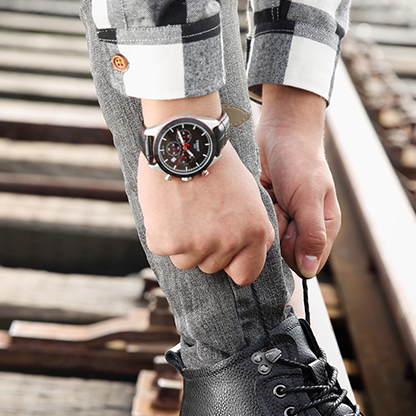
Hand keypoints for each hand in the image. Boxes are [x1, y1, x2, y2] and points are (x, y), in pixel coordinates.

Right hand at [138, 94, 274, 285]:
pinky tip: (167, 207)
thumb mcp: (249, 195)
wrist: (184, 140)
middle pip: (212, 267)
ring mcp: (195, 245)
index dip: (233, 263)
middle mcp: (228, 243)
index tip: (224, 250)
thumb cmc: (217, 164)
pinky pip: (162, 248)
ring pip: (185, 260)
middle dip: (205, 247)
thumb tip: (252, 255)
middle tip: (199, 214)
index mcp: (254, 233)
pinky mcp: (166, 241)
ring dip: (182, 241)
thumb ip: (252, 229)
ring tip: (183, 208)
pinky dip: (161, 231)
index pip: (245, 274)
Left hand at [256, 84, 340, 278]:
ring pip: (268, 241)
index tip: (286, 230)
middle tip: (276, 208)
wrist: (281, 128)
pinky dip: (253, 215)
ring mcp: (284, 218)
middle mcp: (304, 226)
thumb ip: (311, 233)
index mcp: (324, 227)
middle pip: (284, 253)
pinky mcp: (267, 210)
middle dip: (275, 235)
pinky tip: (256, 198)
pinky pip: (257, 226)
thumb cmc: (300, 159)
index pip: (307, 262)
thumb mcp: (308, 196)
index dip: (292, 252)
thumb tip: (308, 270)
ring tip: (267, 198)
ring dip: (262, 224)